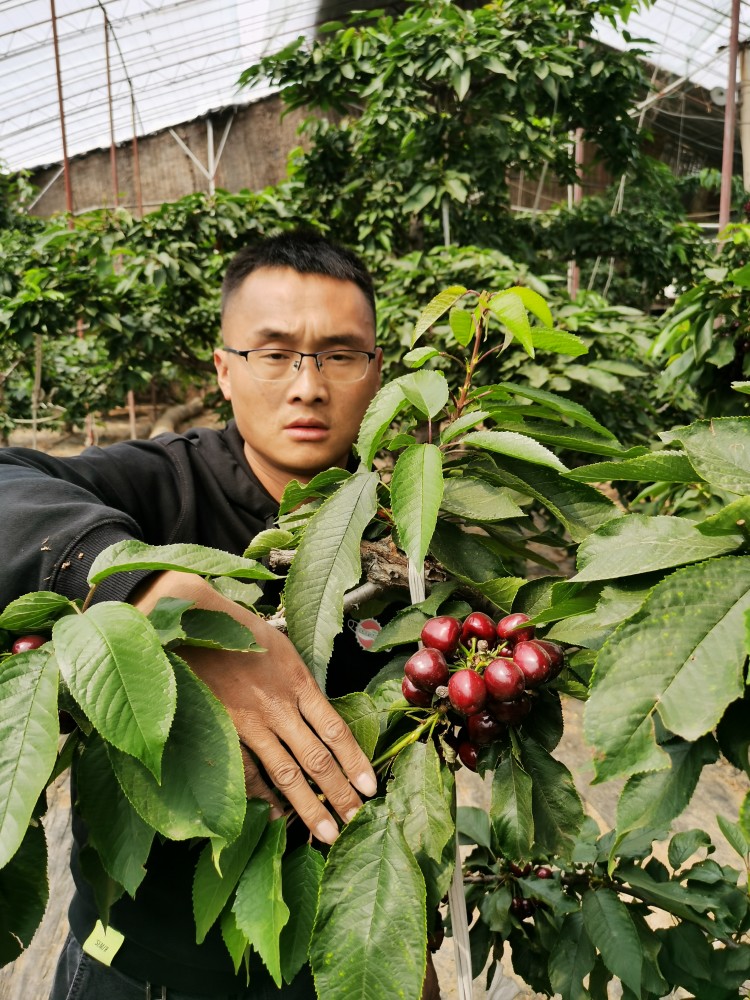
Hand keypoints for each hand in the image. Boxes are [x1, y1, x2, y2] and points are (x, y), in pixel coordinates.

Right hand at [133, 571, 376, 843]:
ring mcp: (251, 723)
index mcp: (298, 682)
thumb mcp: (283, 648)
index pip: (335, 729)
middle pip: (317, 759)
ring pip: (286, 773)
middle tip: (357, 821)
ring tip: (326, 833)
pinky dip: (264, 797)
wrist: (192, 625)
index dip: (355, 761)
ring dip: (309, 807)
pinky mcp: (225, 732)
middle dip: (340, 794)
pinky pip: (248, 772)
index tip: (370, 787)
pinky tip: (277, 816)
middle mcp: (279, 707)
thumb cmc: (240, 631)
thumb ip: (301, 682)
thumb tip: (320, 709)